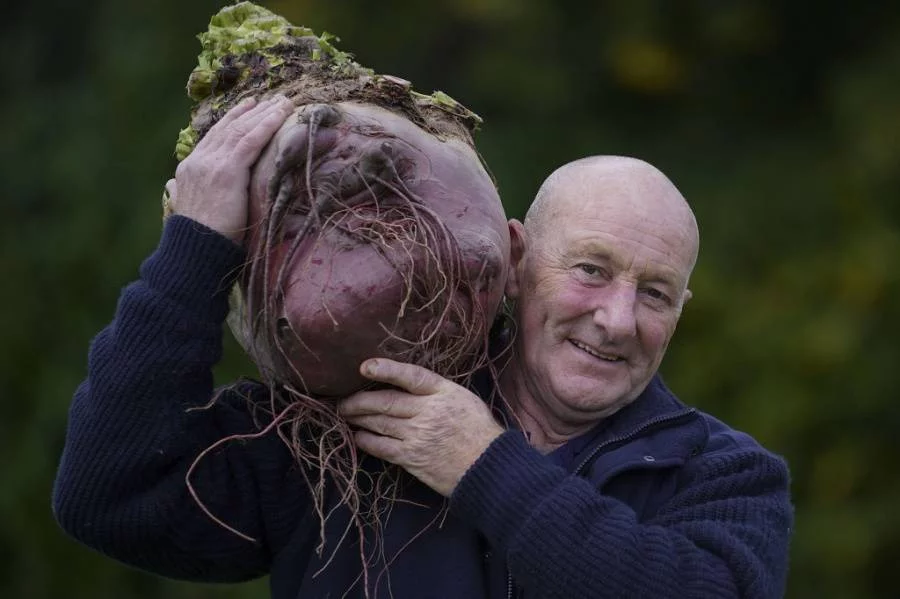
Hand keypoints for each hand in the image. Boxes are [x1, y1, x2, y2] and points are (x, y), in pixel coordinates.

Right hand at [170, 95, 293, 243]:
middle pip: (228, 129)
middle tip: (270, 99)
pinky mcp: (227, 171)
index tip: (249, 108)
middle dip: (251, 112)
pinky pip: (251, 141)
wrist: (195, 252)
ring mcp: (211, 164)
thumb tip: (172, 187)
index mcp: (188, 169)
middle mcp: (198, 161)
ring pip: (241, 130)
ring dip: (265, 114)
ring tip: (283, 103)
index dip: (232, 120)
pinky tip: (281, 115)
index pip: (213, 137)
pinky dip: (267, 125)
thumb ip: (179, 193)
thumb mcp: (184, 210)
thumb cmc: (197, 241)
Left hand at [338, 358, 504, 496]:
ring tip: (346, 415)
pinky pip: (382, 447)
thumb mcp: (464, 399)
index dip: (386, 369)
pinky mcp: (412, 458)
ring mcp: (418, 435)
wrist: (488, 467)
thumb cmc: (479, 431)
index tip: (365, 367)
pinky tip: (357, 437)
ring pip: (379, 423)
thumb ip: (437, 391)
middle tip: (343, 400)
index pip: (410, 376)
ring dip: (358, 418)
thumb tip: (408, 386)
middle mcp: (427, 411)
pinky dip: (366, 441)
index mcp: (443, 392)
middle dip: (360, 400)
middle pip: (386, 401)